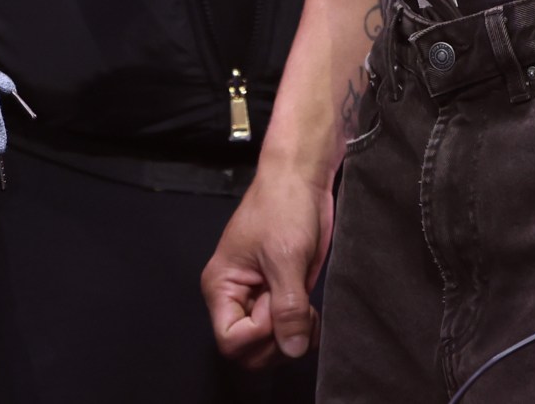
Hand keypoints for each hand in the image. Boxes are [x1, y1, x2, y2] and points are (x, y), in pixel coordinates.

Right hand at [202, 162, 333, 365]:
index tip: (276, 302)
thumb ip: (288, 307)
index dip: (258, 334)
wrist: (302, 181)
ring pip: (269, 349)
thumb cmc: (284, 208)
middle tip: (296, 308)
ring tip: (307, 310)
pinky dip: (303, 335)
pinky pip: (287, 336)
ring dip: (292, 340)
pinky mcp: (280, 299)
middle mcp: (235, 300)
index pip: (230, 341)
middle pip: (247, 353)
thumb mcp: (285, 257)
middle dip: (276, 341)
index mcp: (221, 287)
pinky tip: (312, 316)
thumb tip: (292, 350)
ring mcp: (258, 302)